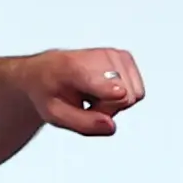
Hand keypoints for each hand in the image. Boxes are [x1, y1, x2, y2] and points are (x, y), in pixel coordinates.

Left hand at [19, 48, 144, 136]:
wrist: (45, 70)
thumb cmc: (48, 91)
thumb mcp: (54, 115)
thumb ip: (83, 124)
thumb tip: (111, 127)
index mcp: (73, 69)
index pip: (100, 81)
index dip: (110, 91)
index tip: (119, 94)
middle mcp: (99, 57)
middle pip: (123, 98)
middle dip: (107, 110)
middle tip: (85, 105)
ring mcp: (115, 55)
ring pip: (133, 95)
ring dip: (114, 103)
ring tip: (91, 96)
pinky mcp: (125, 58)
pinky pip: (136, 91)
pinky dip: (121, 96)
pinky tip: (101, 90)